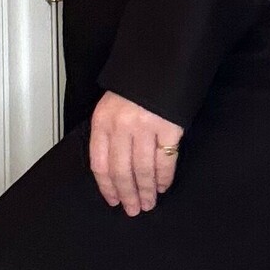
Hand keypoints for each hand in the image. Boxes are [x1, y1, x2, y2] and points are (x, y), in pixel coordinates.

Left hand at [89, 91, 183, 214]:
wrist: (162, 59)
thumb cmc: (137, 85)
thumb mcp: (113, 104)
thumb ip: (110, 132)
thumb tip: (113, 165)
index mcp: (103, 120)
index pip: (100, 163)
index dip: (106, 186)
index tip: (112, 200)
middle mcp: (121, 126)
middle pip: (121, 171)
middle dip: (127, 194)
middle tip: (133, 210)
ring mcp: (145, 127)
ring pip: (142, 169)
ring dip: (146, 191)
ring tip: (149, 203)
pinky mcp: (169, 127)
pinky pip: (165, 160)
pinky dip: (164, 177)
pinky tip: (163, 186)